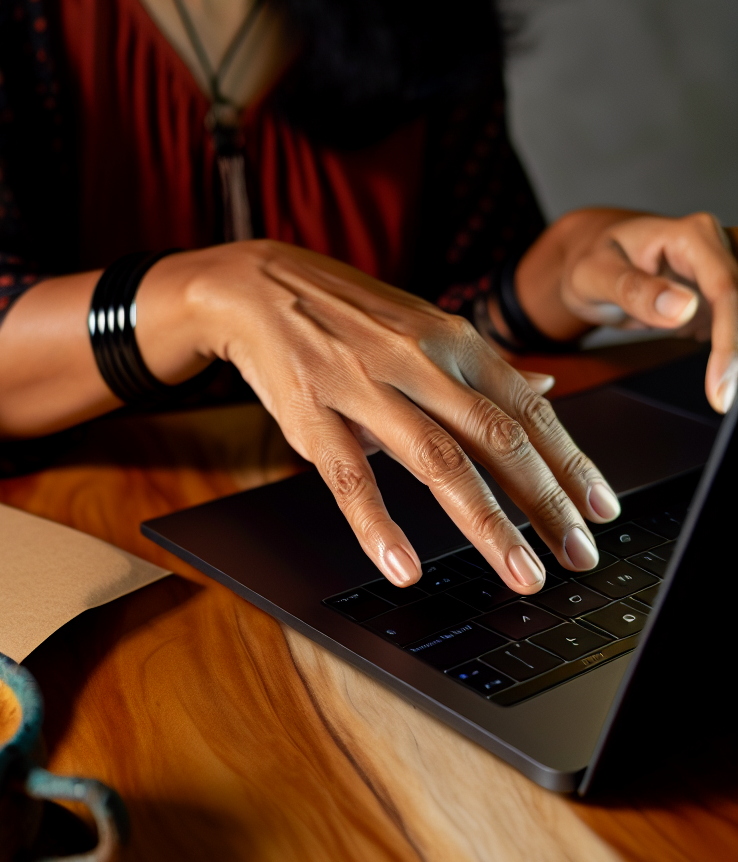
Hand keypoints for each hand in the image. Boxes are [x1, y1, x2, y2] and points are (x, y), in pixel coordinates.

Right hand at [137, 241, 621, 592]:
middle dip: (547, 502)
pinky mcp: (314, 415)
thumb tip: (547, 389)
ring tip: (522, 574)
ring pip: (438, 462)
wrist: (259, 287)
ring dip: (488, 524)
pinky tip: (405, 568)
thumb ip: (482, 366)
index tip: (601, 511)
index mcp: (452, 340)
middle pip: (497, 439)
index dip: (571, 463)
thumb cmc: (347, 313)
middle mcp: (418, 361)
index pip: (528, 409)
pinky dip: (380, 527)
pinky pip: (352, 478)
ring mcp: (365, 388)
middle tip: (580, 557)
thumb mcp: (423, 325)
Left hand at [518, 209, 737, 413]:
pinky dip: (729, 348)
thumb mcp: (595, 276)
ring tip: (718, 386)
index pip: (725, 289)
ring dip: (734, 351)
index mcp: (690, 236)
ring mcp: (724, 267)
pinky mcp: (723, 291)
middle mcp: (717, 245)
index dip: (729, 342)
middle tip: (720, 396)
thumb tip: (682, 307)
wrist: (595, 259)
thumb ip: (634, 290)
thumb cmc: (591, 261)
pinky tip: (713, 365)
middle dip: (736, 353)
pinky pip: (735, 320)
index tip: (720, 387)